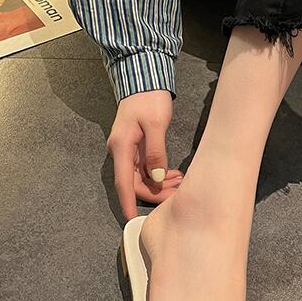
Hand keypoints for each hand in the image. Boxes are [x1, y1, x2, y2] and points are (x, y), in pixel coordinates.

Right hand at [106, 90, 182, 219]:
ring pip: (141, 178)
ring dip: (159, 184)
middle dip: (155, 193)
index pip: (122, 183)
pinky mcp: (137, 148)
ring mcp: (128, 150)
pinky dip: (159, 175)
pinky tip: (174, 175)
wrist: (144, 79)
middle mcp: (121, 151)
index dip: (127, 203)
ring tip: (180, 183)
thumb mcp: (156, 124)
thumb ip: (156, 151)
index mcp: (121, 147)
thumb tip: (156, 177)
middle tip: (178, 193)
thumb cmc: (149, 99)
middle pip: (134, 184)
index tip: (131, 221)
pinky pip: (146, 169)